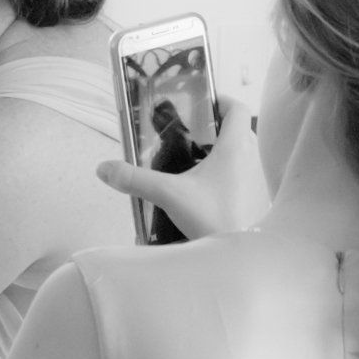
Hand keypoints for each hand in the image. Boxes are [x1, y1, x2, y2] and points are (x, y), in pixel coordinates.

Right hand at [96, 96, 269, 239]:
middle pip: (236, 130)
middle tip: (187, 133)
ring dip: (218, 152)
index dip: (221, 99)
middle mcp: (250, 159)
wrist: (240, 259)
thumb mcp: (168, 196)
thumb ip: (135, 180)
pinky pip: (240, 176)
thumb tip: (103, 168)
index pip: (238, 108)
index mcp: (234, 148)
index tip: (200, 103)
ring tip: (189, 161)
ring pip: (239, 154)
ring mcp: (255, 180)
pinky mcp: (253, 200)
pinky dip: (224, 175)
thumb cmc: (214, 219)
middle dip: (213, 128)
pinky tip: (200, 190)